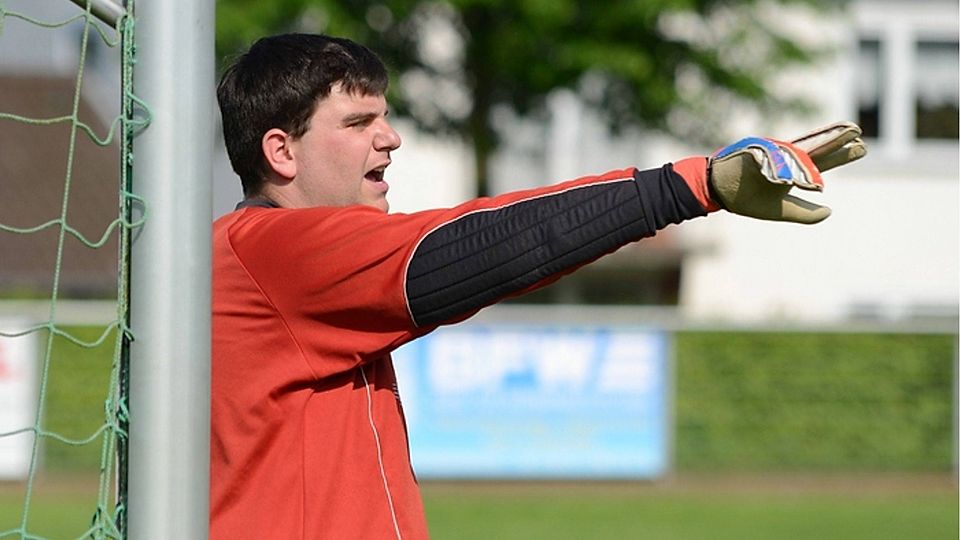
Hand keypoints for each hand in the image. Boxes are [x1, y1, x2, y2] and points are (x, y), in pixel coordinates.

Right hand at [708, 121, 866, 223]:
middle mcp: (786, 158)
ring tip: (848, 133)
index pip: (822, 161)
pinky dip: (792, 161)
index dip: (841, 155)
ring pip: (803, 147)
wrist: (717, 190)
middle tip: (859, 131)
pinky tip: (806, 166)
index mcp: (792, 170)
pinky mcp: (756, 151)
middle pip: (817, 148)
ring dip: (825, 141)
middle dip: (838, 141)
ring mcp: (772, 153)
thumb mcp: (779, 210)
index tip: (862, 147)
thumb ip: (803, 212)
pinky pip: (777, 157)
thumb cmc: (745, 198)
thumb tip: (830, 212)